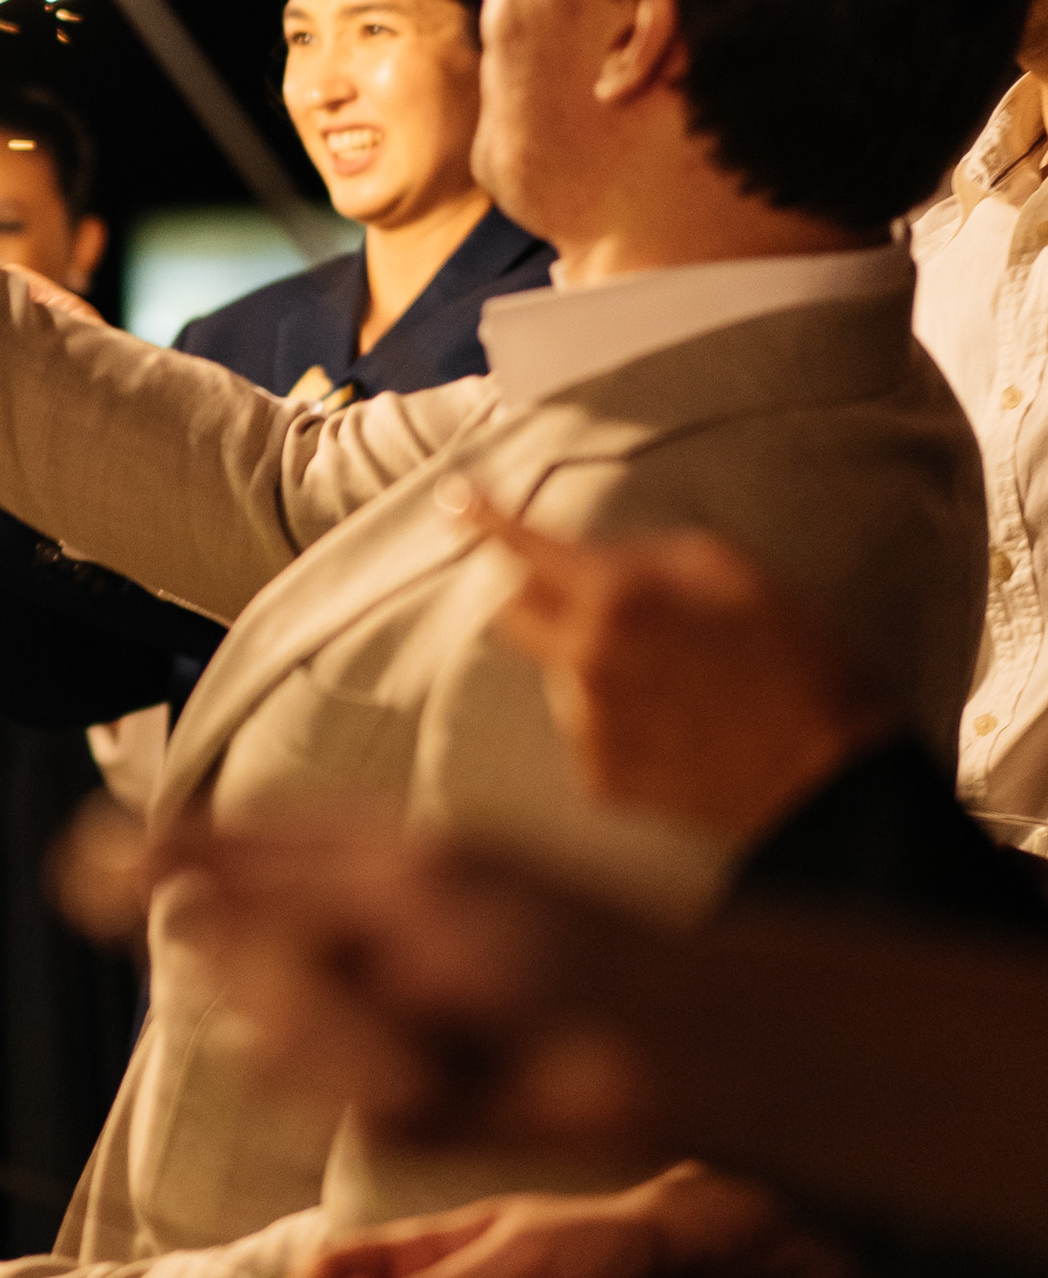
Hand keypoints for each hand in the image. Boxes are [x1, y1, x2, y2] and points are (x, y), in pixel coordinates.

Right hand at [157, 806, 668, 1149]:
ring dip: (337, 1036)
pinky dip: (364, 1082)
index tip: (85, 872)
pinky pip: (317, 1092)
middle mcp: (344, 940)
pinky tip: (436, 1080)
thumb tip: (158, 888)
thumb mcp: (397, 882)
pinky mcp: (381, 1100)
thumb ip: (267, 880)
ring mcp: (359, 1020)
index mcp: (348, 864)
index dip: (158, 862)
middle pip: (236, 948)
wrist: (652, 1043)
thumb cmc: (549, 937)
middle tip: (397, 984)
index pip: (224, 852)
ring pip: (269, 1031)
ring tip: (440, 1039)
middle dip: (286, 975)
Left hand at [444, 487, 890, 837]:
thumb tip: (593, 559)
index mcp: (616, 595)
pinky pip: (587, 731)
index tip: (453, 501)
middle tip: (591, 601)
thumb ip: (646, 557)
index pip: (523, 548)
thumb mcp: (730, 570)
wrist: (824, 772)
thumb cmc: (792, 656)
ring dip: (593, 665)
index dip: (484, 518)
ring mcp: (585, 723)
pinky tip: (677, 729)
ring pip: (559, 674)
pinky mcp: (596, 776)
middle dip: (531, 595)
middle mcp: (583, 658)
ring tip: (677, 684)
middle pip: (510, 613)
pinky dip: (618, 722)